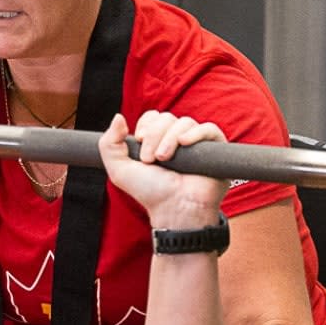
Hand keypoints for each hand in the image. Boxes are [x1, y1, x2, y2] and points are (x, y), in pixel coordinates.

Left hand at [98, 111, 228, 228]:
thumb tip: (118, 116)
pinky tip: (184, 144)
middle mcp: (178, 139)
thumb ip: (109, 143)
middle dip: (154, 135)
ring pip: (185, 122)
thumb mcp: (119, 169)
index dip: (145, 125)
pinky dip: (195, 133)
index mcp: (158, 140)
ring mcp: (197, 143)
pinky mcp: (216, 149)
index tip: (139, 142)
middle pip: (166, 118)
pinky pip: (209, 128)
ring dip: (170, 138)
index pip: (153, 116)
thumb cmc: (149, 192)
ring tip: (164, 159)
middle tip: (150, 159)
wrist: (173, 208)